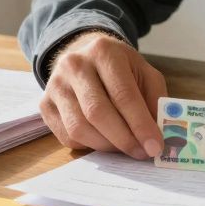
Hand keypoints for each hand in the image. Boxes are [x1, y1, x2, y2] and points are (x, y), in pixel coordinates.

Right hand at [39, 31, 167, 159]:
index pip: (123, 94)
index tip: (155, 146)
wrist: (83, 54)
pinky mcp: (45, 104)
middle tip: (142, 153)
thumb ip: (155, 99)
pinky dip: (89, 146)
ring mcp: (55, 85)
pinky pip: (67, 136)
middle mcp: (75, 65)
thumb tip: (160, 134)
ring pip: (79, 128)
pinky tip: (104, 140)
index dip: (140, 124)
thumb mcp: (144, 72)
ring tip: (125, 148)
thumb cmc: (119, 67)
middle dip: (124, 139)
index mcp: (104, 52)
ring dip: (107, 146)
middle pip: (98, 112)